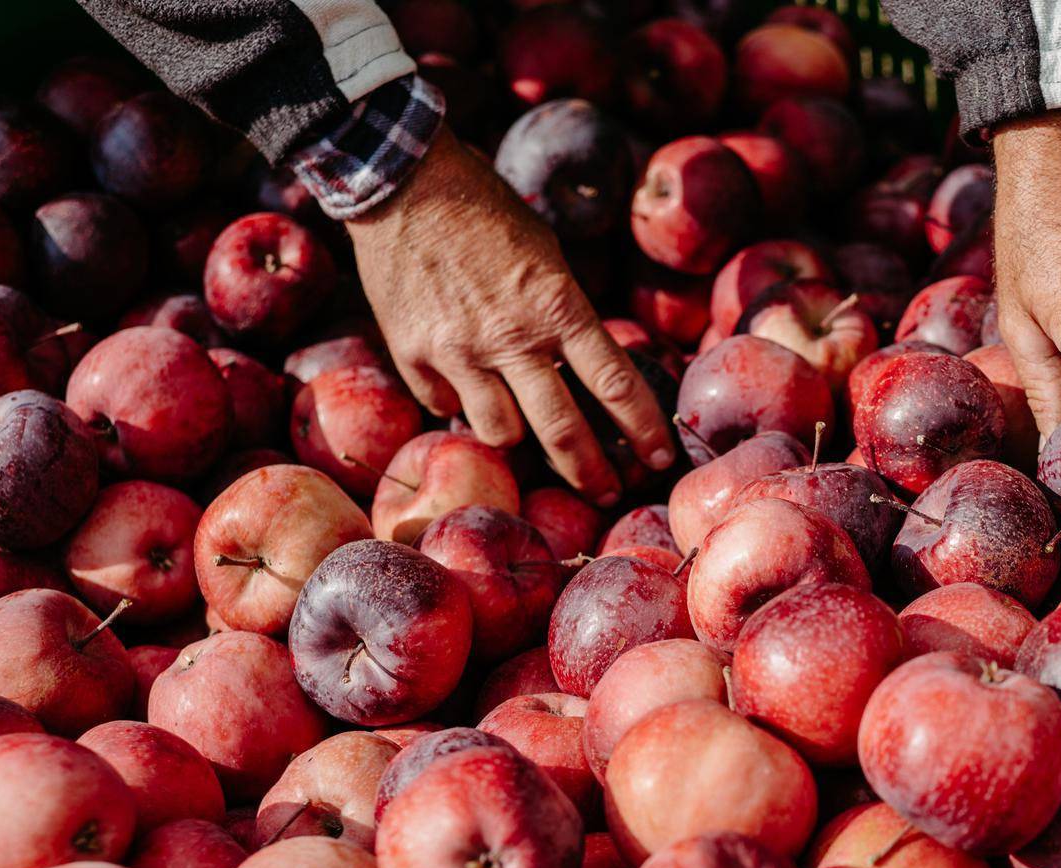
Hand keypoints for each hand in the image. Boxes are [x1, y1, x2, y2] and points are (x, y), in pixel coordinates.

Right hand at [345, 125, 673, 505]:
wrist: (402, 181)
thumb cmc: (486, 210)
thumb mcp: (546, 254)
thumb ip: (563, 314)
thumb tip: (579, 366)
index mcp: (558, 306)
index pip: (616, 385)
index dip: (643, 430)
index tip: (658, 458)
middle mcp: (513, 337)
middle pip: (563, 431)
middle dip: (590, 473)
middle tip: (607, 493)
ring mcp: (460, 352)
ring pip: (501, 433)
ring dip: (516, 437)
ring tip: (522, 428)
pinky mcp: (414, 355)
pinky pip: (445, 404)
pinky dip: (456, 402)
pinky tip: (460, 383)